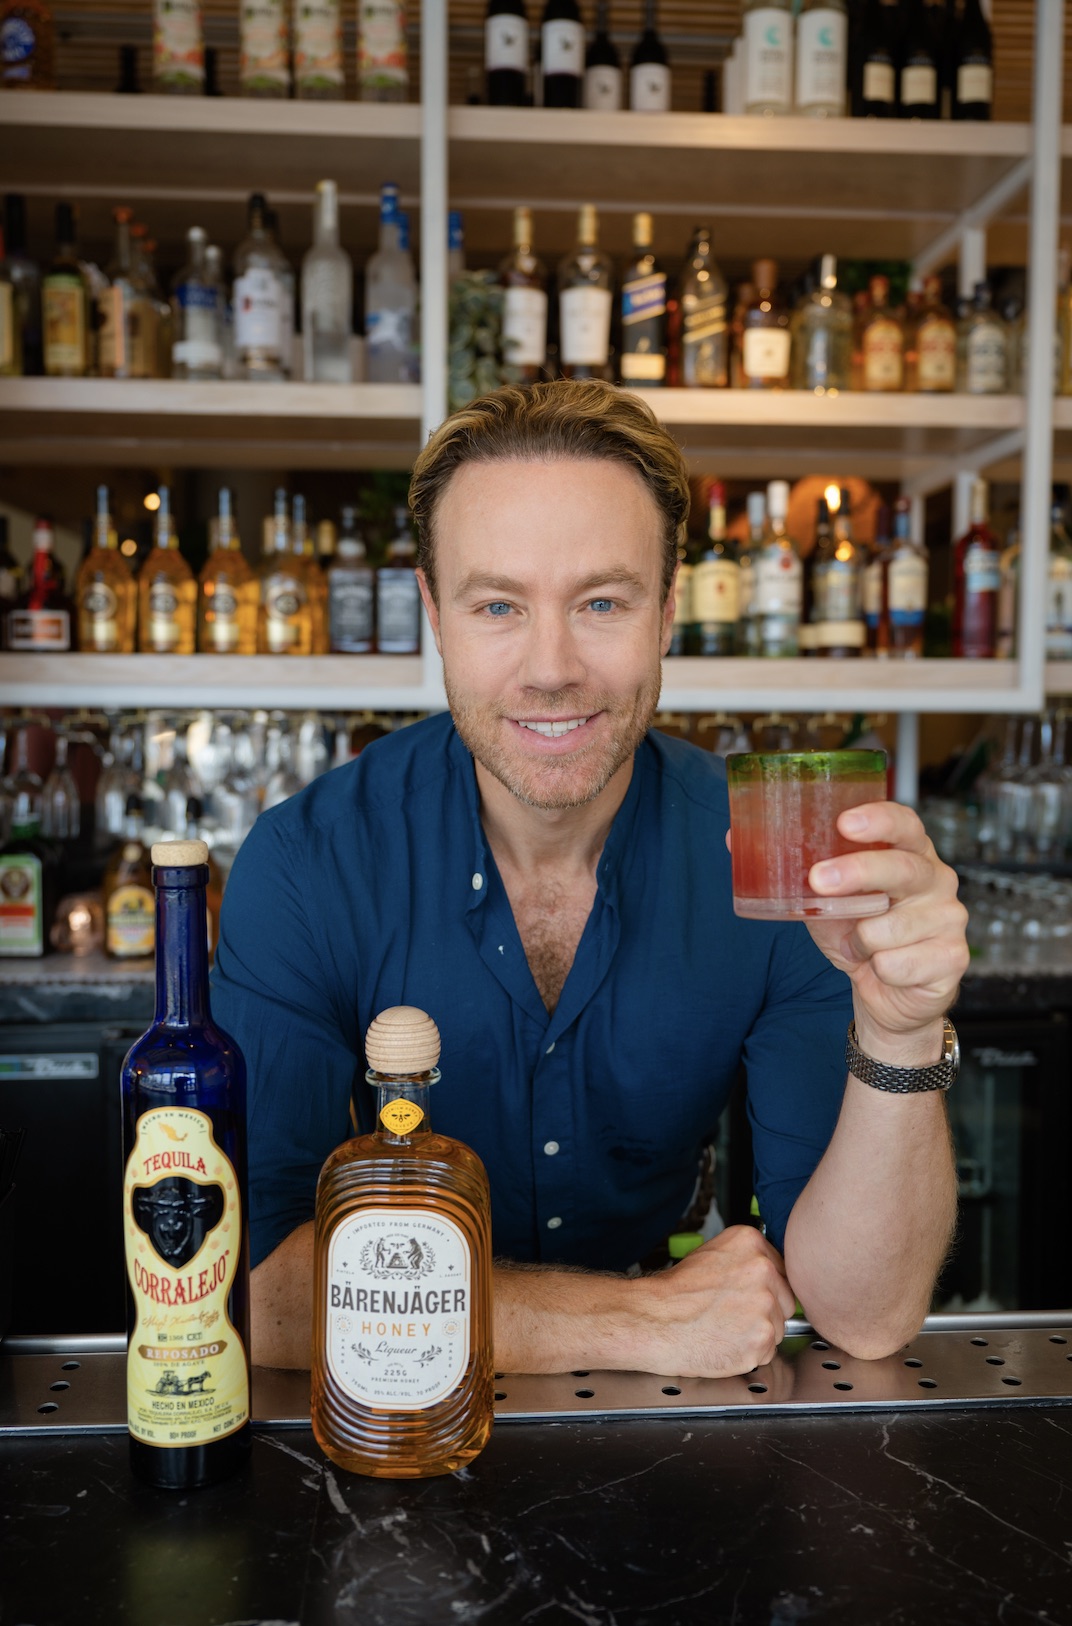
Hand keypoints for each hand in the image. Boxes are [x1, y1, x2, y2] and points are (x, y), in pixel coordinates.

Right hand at [634, 1225, 797, 1378]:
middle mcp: (764, 1270)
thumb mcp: (712, 1253)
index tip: (748, 1295)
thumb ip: (747, 1259)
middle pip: (787, 1299)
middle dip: (767, 1311)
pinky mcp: (762, 1338)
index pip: (783, 1271)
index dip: (766, 1288)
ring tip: (727, 1327)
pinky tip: (727, 1342)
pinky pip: (768, 1351)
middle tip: (735, 1314)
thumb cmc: (678, 1293)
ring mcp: (765, 1305)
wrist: (657, 1320)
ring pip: (778, 1327)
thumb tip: (772, 1272)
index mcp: (752, 1243)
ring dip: (758, 1332)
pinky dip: (751, 1353)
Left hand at [805, 800, 968, 1060]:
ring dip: (861, 941)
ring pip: (891, 927)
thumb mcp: (824, 899)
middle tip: (818, 880)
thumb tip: (733, 837)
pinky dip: (878, 969)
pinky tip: (882, 968)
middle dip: (858, 873)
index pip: (905, 823)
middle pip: (903, 868)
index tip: (844, 822)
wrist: (889, 995)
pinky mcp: (952, 958)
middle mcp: (936, 880)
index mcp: (909, 854)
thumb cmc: (859, 934)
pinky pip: (899, 963)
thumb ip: (792, 869)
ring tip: (861, 944)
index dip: (879, 819)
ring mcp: (949, 919)